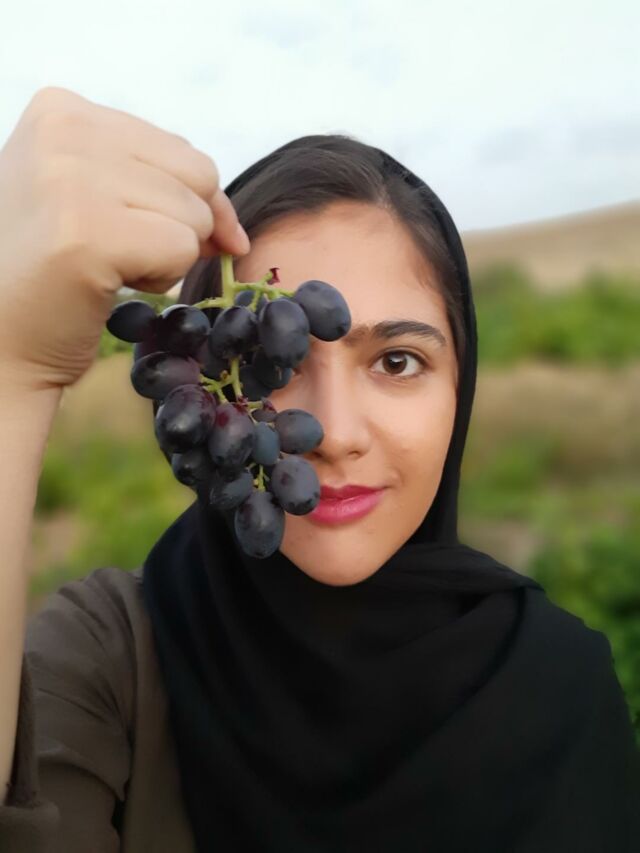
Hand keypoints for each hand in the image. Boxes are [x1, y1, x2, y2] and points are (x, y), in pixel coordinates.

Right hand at [0, 86, 249, 391]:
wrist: (0, 338)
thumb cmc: (53, 274)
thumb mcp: (99, 198)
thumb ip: (161, 186)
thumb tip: (236, 235)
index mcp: (61, 109)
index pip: (182, 150)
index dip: (183, 204)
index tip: (136, 232)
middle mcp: (63, 129)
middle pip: (200, 176)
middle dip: (177, 228)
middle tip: (114, 251)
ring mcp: (72, 178)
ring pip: (196, 216)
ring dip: (164, 256)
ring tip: (103, 265)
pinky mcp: (88, 233)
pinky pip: (184, 249)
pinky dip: (159, 278)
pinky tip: (105, 283)